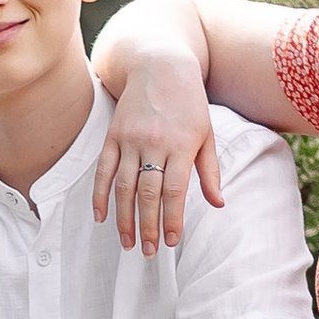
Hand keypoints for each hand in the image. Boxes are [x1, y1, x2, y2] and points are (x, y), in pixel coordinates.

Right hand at [92, 50, 225, 255]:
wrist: (160, 66)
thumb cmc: (189, 104)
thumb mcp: (206, 134)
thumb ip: (210, 171)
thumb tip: (218, 204)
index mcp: (182, 144)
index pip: (174, 190)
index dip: (171, 218)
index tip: (170, 241)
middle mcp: (154, 143)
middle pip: (148, 193)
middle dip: (147, 225)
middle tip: (147, 252)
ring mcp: (130, 140)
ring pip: (123, 186)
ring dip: (124, 218)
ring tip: (127, 243)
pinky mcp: (112, 136)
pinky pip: (103, 171)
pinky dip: (100, 196)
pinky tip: (101, 217)